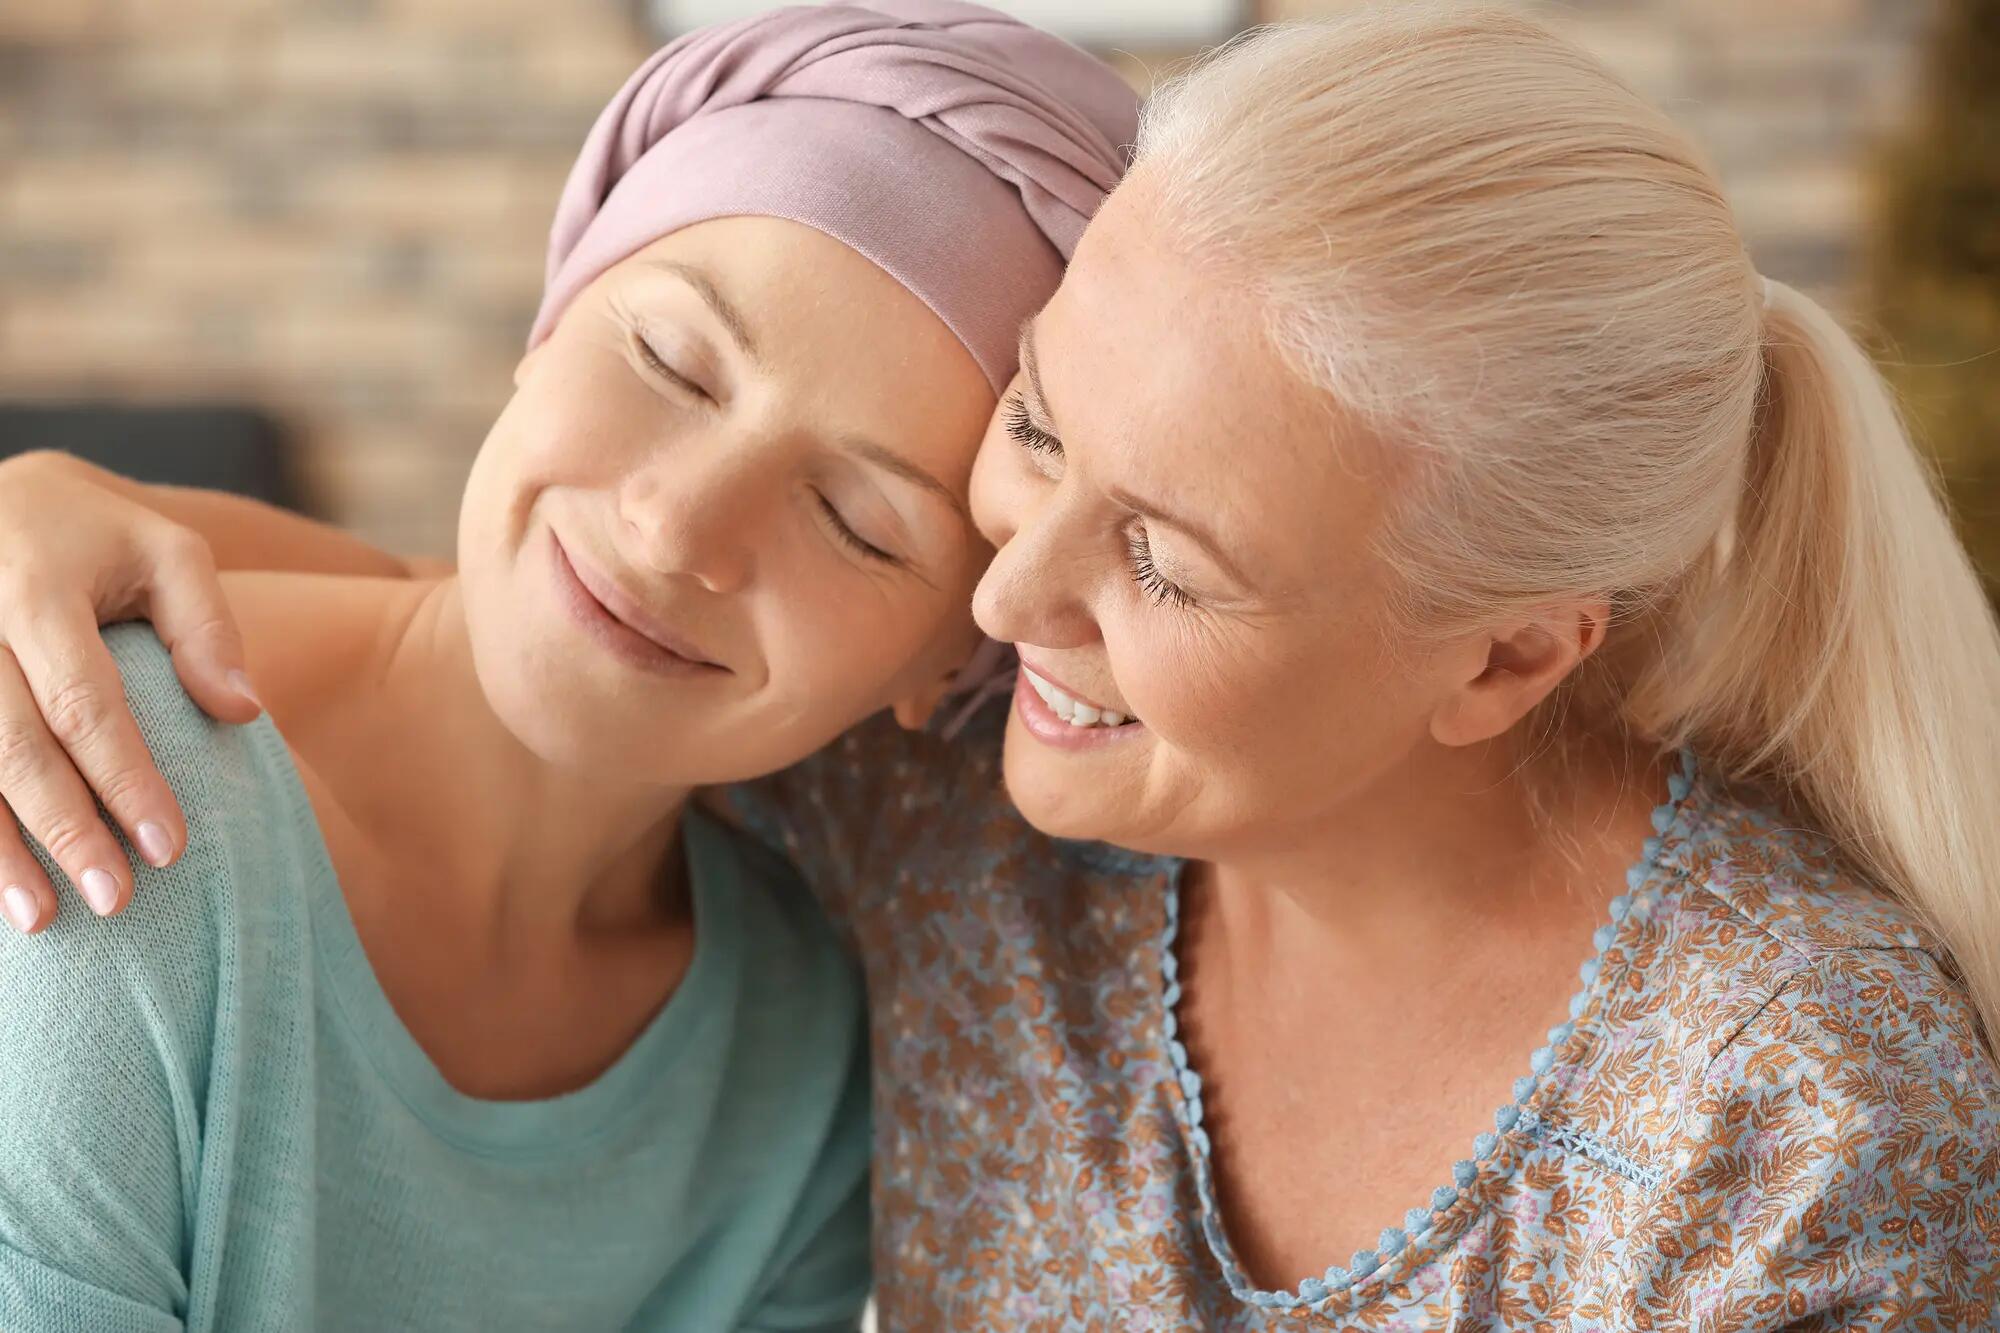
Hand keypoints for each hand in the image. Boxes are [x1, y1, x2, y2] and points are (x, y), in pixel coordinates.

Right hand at [0, 452, 260, 933]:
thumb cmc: (98, 535)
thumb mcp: (166, 550)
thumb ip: (207, 626)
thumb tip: (243, 711)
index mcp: (36, 588)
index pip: (84, 701)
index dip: (125, 778)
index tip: (171, 848)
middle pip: (14, 745)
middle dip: (64, 830)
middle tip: (116, 901)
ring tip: (42, 920)